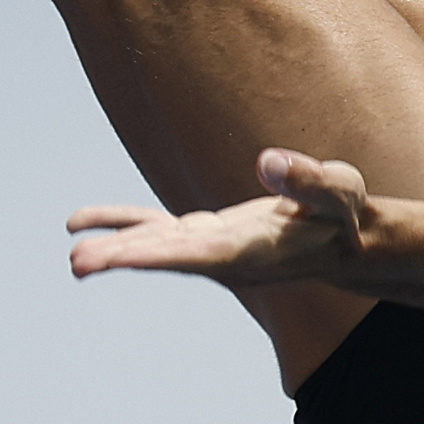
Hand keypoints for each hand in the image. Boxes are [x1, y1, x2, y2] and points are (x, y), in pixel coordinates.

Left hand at [66, 149, 370, 286]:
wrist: (349, 244)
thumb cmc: (348, 216)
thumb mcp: (341, 191)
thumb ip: (309, 179)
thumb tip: (267, 160)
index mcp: (256, 251)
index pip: (201, 254)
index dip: (159, 254)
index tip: (122, 258)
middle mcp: (227, 258)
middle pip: (169, 257)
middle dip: (124, 258)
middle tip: (78, 263)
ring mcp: (213, 250)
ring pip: (157, 247)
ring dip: (116, 247)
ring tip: (74, 251)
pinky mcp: (207, 237)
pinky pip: (158, 231)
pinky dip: (123, 225)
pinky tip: (84, 224)